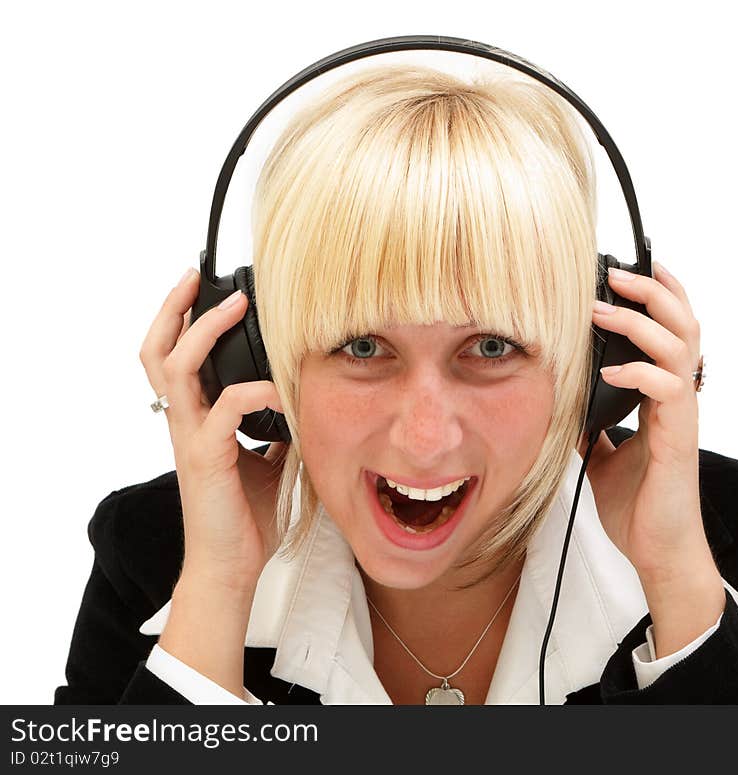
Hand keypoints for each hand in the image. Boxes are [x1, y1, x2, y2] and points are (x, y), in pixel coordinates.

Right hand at [139, 268, 288, 590]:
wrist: (232, 566)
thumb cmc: (247, 518)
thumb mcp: (271, 462)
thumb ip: (278, 430)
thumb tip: (305, 403)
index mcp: (199, 420)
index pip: (178, 360)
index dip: (185, 324)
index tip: (210, 292)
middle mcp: (186, 422)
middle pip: (158, 351)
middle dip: (174, 309)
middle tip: (196, 276)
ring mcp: (191, 437)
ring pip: (177, 368)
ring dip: (204, 330)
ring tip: (232, 304)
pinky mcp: (204, 456)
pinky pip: (225, 408)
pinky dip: (255, 391)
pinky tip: (282, 391)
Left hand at [579, 262, 714, 582]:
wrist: (655, 550)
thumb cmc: (635, 502)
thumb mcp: (600, 452)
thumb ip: (590, 421)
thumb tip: (562, 400)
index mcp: (660, 395)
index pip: (669, 330)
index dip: (658, 296)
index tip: (629, 268)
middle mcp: (677, 397)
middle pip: (684, 324)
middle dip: (653, 291)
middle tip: (615, 273)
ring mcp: (681, 416)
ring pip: (681, 348)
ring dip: (641, 322)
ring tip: (603, 310)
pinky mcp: (678, 439)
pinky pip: (669, 391)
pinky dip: (639, 373)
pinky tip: (610, 370)